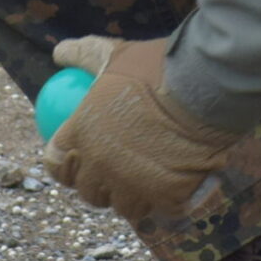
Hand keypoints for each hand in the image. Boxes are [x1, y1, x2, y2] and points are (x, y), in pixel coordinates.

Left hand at [42, 35, 245, 228]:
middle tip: (111, 176)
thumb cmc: (156, 67)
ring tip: (144, 185)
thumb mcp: (114, 54)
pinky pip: (160, 208)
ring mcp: (133, 186)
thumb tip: (59, 52)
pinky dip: (166, 200)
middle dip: (97, 187)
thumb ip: (83, 54)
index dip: (62, 165)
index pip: (56, 164)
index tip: (75, 159)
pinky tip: (173, 188)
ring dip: (132, 197)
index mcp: (81, 134)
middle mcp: (101, 166)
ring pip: (125, 207)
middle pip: (89, 191)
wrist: (204, 85)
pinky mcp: (166, 198)